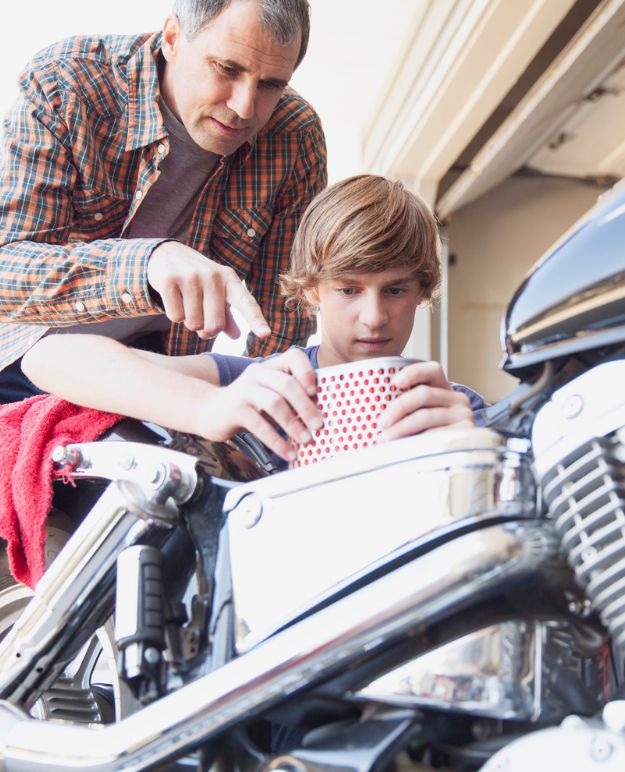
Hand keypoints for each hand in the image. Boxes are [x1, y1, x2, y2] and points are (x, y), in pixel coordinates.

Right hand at [147, 242, 270, 339]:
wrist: (167, 253)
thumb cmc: (198, 280)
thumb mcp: (217, 292)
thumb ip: (227, 315)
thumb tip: (237, 336)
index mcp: (229, 279)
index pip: (246, 303)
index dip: (256, 320)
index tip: (266, 335)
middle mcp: (213, 276)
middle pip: (215, 325)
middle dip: (206, 330)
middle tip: (201, 318)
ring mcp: (191, 277)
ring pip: (193, 324)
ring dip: (189, 322)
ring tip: (186, 304)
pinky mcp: (169, 280)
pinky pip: (176, 317)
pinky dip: (174, 315)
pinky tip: (174, 299)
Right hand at [196, 348, 321, 460]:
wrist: (207, 410)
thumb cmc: (246, 405)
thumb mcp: (267, 394)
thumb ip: (289, 398)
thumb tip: (318, 416)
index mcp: (270, 367)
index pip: (294, 356)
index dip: (307, 372)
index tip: (316, 392)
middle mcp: (257, 373)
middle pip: (287, 384)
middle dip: (307, 407)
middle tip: (318, 425)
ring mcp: (243, 390)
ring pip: (275, 404)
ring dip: (294, 425)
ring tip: (306, 440)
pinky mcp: (234, 409)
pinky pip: (259, 425)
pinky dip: (277, 441)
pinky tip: (287, 452)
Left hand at [376, 361, 473, 442]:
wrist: (452, 457)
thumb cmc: (425, 433)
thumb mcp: (418, 415)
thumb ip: (403, 405)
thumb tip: (367, 402)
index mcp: (444, 388)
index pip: (432, 370)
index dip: (413, 373)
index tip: (394, 383)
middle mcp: (458, 399)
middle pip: (424, 394)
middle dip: (398, 407)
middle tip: (380, 422)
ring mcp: (464, 416)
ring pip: (426, 416)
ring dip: (401, 428)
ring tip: (383, 439)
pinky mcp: (466, 434)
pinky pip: (435, 435)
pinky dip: (415, 441)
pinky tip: (402, 448)